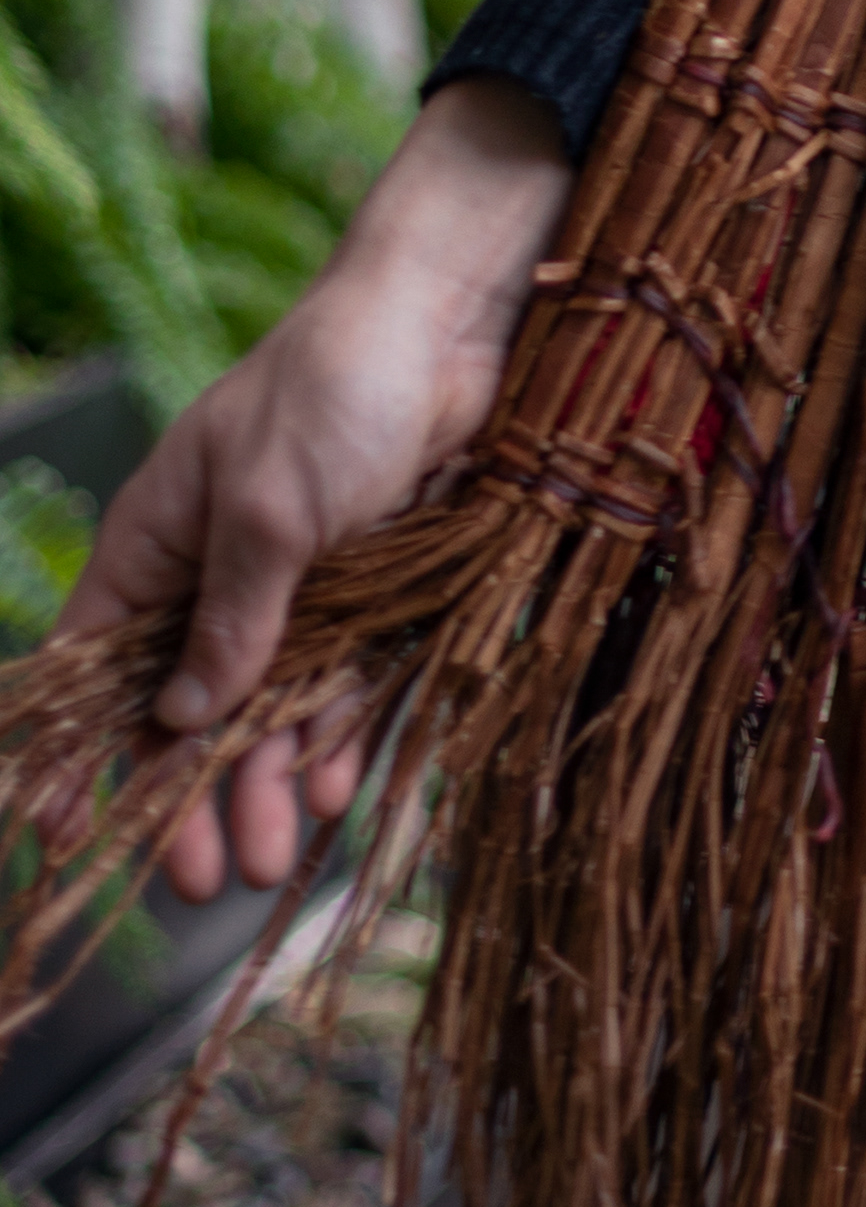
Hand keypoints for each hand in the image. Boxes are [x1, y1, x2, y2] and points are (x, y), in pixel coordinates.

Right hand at [48, 79, 573, 899]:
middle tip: (198, 882)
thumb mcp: (269, 510)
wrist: (456, 324)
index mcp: (160, 543)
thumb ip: (233, 620)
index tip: (67, 833)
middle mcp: (223, 574)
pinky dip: (344, 736)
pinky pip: (352, 682)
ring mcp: (304, 585)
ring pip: (272, 709)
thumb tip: (181, 719)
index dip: (80, 750)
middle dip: (191, 795)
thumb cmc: (336, 389)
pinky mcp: (380, 588)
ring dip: (269, 784)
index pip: (97, 666)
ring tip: (271, 863)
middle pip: (189, 710)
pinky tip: (340, 791)